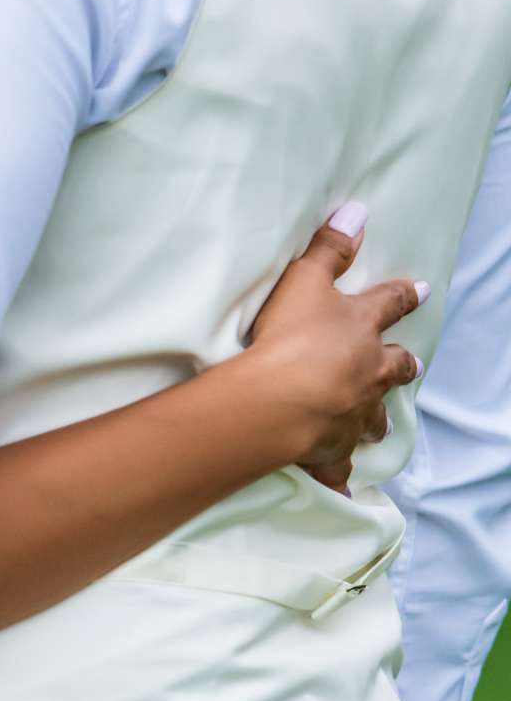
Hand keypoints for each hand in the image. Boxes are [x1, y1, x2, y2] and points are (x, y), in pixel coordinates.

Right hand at [247, 210, 424, 489]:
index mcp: (362, 329)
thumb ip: (328, 248)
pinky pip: (337, 466)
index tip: (421, 291)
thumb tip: (358, 210)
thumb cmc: (291, 335)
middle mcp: (368, 373)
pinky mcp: (332, 447)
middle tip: (410, 363)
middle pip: (393, 368)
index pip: (389, 305)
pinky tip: (343, 490)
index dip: (403, 296)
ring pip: (373, 417)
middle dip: (402, 365)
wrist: (280, 401)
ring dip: (376, 418)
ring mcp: (353, 413)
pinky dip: (340, 476)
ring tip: (377, 423)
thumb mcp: (304, 280)